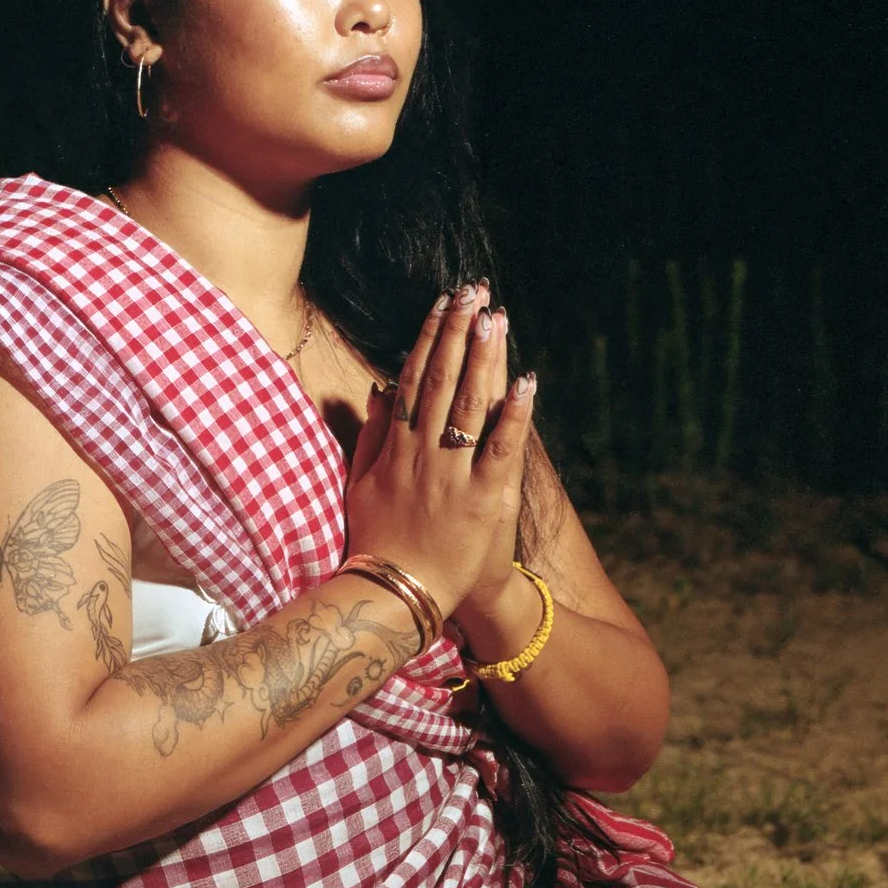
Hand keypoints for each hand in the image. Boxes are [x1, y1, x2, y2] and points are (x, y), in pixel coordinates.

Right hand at [340, 285, 537, 628]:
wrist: (396, 596)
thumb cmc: (379, 542)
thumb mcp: (360, 485)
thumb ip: (370, 436)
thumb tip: (377, 389)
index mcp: (396, 447)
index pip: (413, 379)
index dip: (429, 337)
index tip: (443, 303)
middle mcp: (423, 453)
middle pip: (441, 380)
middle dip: (459, 332)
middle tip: (474, 291)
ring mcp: (453, 475)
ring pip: (469, 405)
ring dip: (484, 358)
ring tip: (496, 317)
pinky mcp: (483, 499)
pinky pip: (501, 450)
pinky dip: (514, 416)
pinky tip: (526, 381)